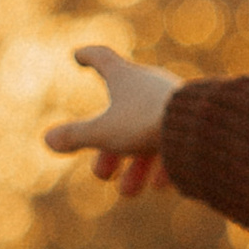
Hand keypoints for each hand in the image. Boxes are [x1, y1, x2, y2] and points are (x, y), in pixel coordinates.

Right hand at [45, 42, 179, 199]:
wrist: (199, 127)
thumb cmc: (145, 122)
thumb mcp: (103, 132)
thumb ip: (75, 136)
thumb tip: (48, 140)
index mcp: (125, 77)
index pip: (102, 59)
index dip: (88, 57)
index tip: (78, 56)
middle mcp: (149, 86)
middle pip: (121, 115)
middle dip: (108, 150)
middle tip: (103, 176)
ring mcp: (171, 104)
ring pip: (147, 135)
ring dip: (136, 167)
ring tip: (130, 192)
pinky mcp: (192, 123)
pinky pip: (173, 144)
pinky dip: (164, 166)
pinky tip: (162, 186)